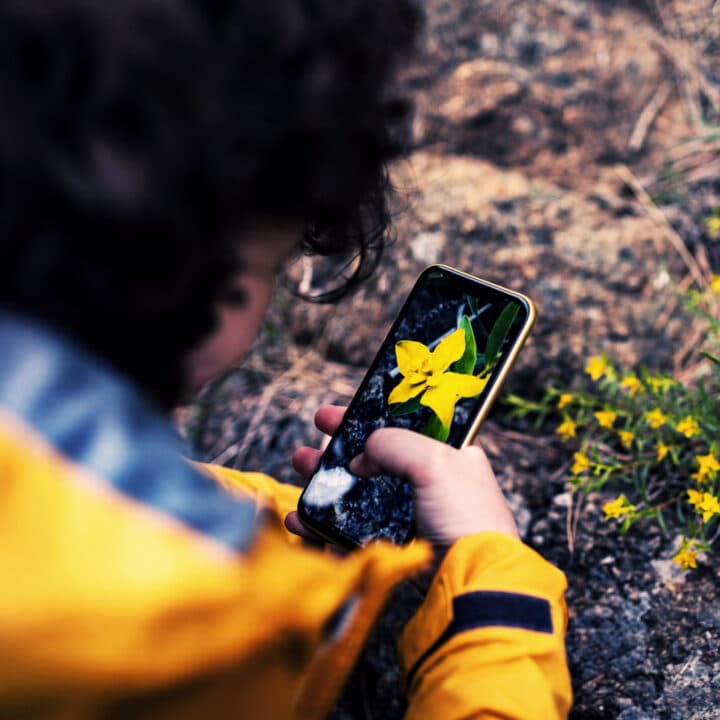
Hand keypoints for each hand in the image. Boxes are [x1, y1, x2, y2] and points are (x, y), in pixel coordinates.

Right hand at [286, 406, 518, 548]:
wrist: (472, 578)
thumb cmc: (465, 515)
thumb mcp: (434, 462)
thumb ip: (394, 444)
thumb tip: (361, 457)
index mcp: (448, 453)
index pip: (399, 425)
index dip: (363, 418)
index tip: (331, 417)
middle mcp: (428, 480)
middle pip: (371, 457)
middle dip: (335, 449)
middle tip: (310, 443)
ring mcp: (410, 512)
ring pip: (357, 491)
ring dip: (325, 481)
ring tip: (300, 470)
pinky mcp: (395, 542)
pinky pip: (351, 526)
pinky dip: (324, 522)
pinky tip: (302, 517)